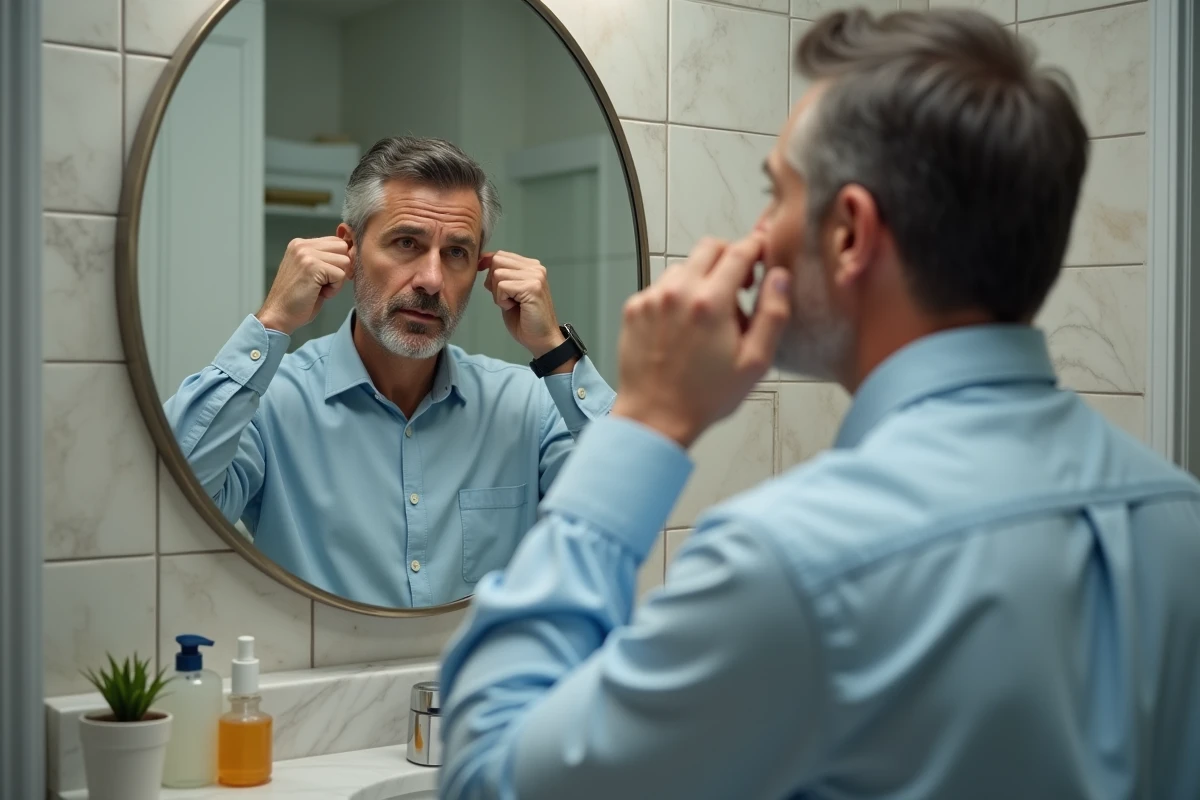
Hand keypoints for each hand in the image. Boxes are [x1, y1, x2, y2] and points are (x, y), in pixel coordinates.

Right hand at [256, 237, 350, 334]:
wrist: (279, 315)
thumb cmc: (297, 298)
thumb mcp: (311, 271)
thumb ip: (326, 259)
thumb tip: (352, 253)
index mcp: (301, 244)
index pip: (336, 241)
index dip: (339, 260)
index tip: (328, 277)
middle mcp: (302, 245)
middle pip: (343, 248)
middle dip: (340, 268)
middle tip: (324, 284)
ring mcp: (306, 254)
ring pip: (345, 261)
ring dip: (337, 280)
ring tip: (319, 289)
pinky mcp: (313, 267)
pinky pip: (340, 275)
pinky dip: (334, 289)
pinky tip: (319, 294)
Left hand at [480, 251, 563, 356]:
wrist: (541, 339)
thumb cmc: (525, 320)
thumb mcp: (508, 293)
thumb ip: (501, 276)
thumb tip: (483, 261)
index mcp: (531, 266)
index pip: (501, 255)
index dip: (488, 265)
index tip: (486, 279)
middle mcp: (535, 267)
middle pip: (497, 261)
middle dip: (493, 281)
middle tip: (506, 298)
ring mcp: (535, 276)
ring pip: (498, 274)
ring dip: (498, 293)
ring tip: (512, 304)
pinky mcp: (532, 287)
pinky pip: (502, 286)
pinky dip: (502, 300)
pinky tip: (514, 307)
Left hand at [611, 235, 790, 447]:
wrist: (654, 417)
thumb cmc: (705, 396)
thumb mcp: (755, 362)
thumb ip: (773, 314)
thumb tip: (779, 278)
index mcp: (711, 302)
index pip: (739, 251)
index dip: (755, 247)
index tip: (761, 252)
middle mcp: (677, 292)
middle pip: (709, 248)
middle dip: (729, 257)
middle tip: (739, 286)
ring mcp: (651, 298)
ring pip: (683, 267)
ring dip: (700, 278)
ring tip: (708, 314)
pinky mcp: (634, 309)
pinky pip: (660, 287)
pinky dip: (675, 296)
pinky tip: (682, 327)